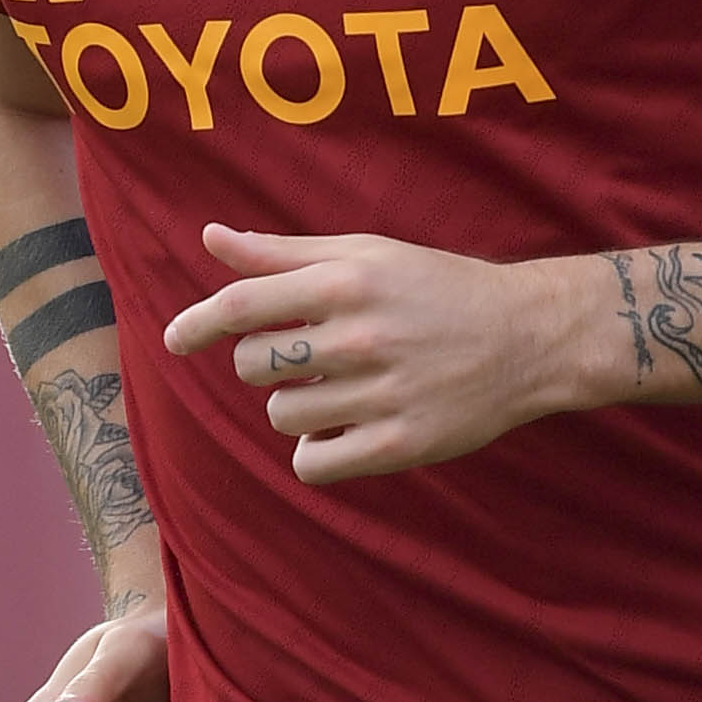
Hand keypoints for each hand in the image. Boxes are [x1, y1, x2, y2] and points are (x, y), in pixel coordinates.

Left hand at [164, 223, 606, 480]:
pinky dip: (314, 453)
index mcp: (348, 283)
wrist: (527, 338)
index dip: (197, 323)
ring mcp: (382, 394)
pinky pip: (314, 464)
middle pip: (254, 366)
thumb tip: (210, 238)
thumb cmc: (436, 289)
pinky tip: (339, 433)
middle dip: (265, 364)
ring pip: (283, 416)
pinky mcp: (400, 444)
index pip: (242, 305)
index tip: (174, 340)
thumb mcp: (366, 254)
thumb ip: (285, 254)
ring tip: (339, 391)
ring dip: (296, 407)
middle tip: (307, 358)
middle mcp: (361, 337)